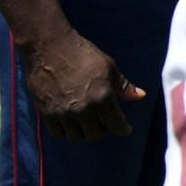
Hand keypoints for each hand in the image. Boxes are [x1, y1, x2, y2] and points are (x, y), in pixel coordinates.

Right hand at [22, 31, 145, 141]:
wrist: (50, 48)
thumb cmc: (83, 55)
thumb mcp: (109, 68)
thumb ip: (124, 86)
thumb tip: (140, 96)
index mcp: (103, 99)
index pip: (116, 127)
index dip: (123, 129)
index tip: (124, 128)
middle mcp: (83, 111)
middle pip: (95, 136)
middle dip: (103, 130)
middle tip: (104, 122)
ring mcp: (63, 114)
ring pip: (76, 137)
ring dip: (84, 132)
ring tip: (87, 122)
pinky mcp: (46, 113)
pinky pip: (57, 133)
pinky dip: (65, 131)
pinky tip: (70, 122)